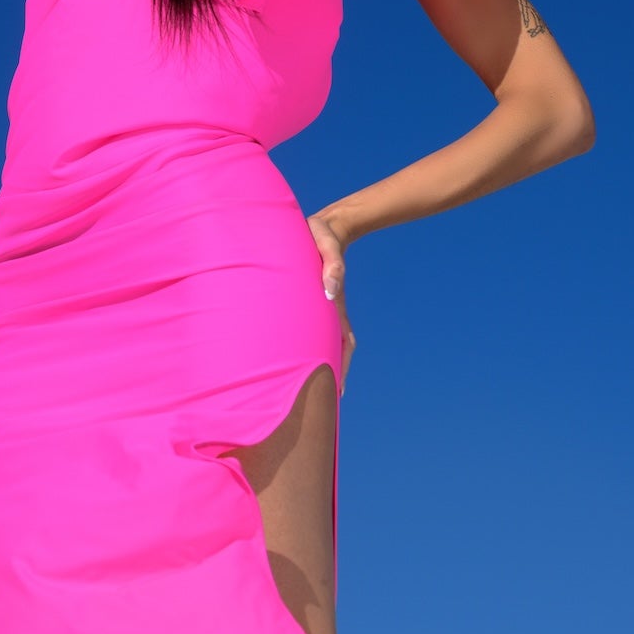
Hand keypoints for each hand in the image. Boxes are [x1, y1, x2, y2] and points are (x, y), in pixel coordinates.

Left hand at [305, 209, 355, 389]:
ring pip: (320, 345)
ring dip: (314, 366)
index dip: (340, 369)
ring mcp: (321, 310)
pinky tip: (290, 362)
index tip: (337, 393)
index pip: (343, 345)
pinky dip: (305, 349)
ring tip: (301, 394)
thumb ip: (332, 265)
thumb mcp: (326, 244)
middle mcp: (330, 312)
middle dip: (327, 377)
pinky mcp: (310, 304)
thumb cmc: (321, 235)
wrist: (324, 227)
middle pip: (333, 352)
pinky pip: (309, 332)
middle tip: (317, 406)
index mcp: (335, 305)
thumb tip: (330, 292)